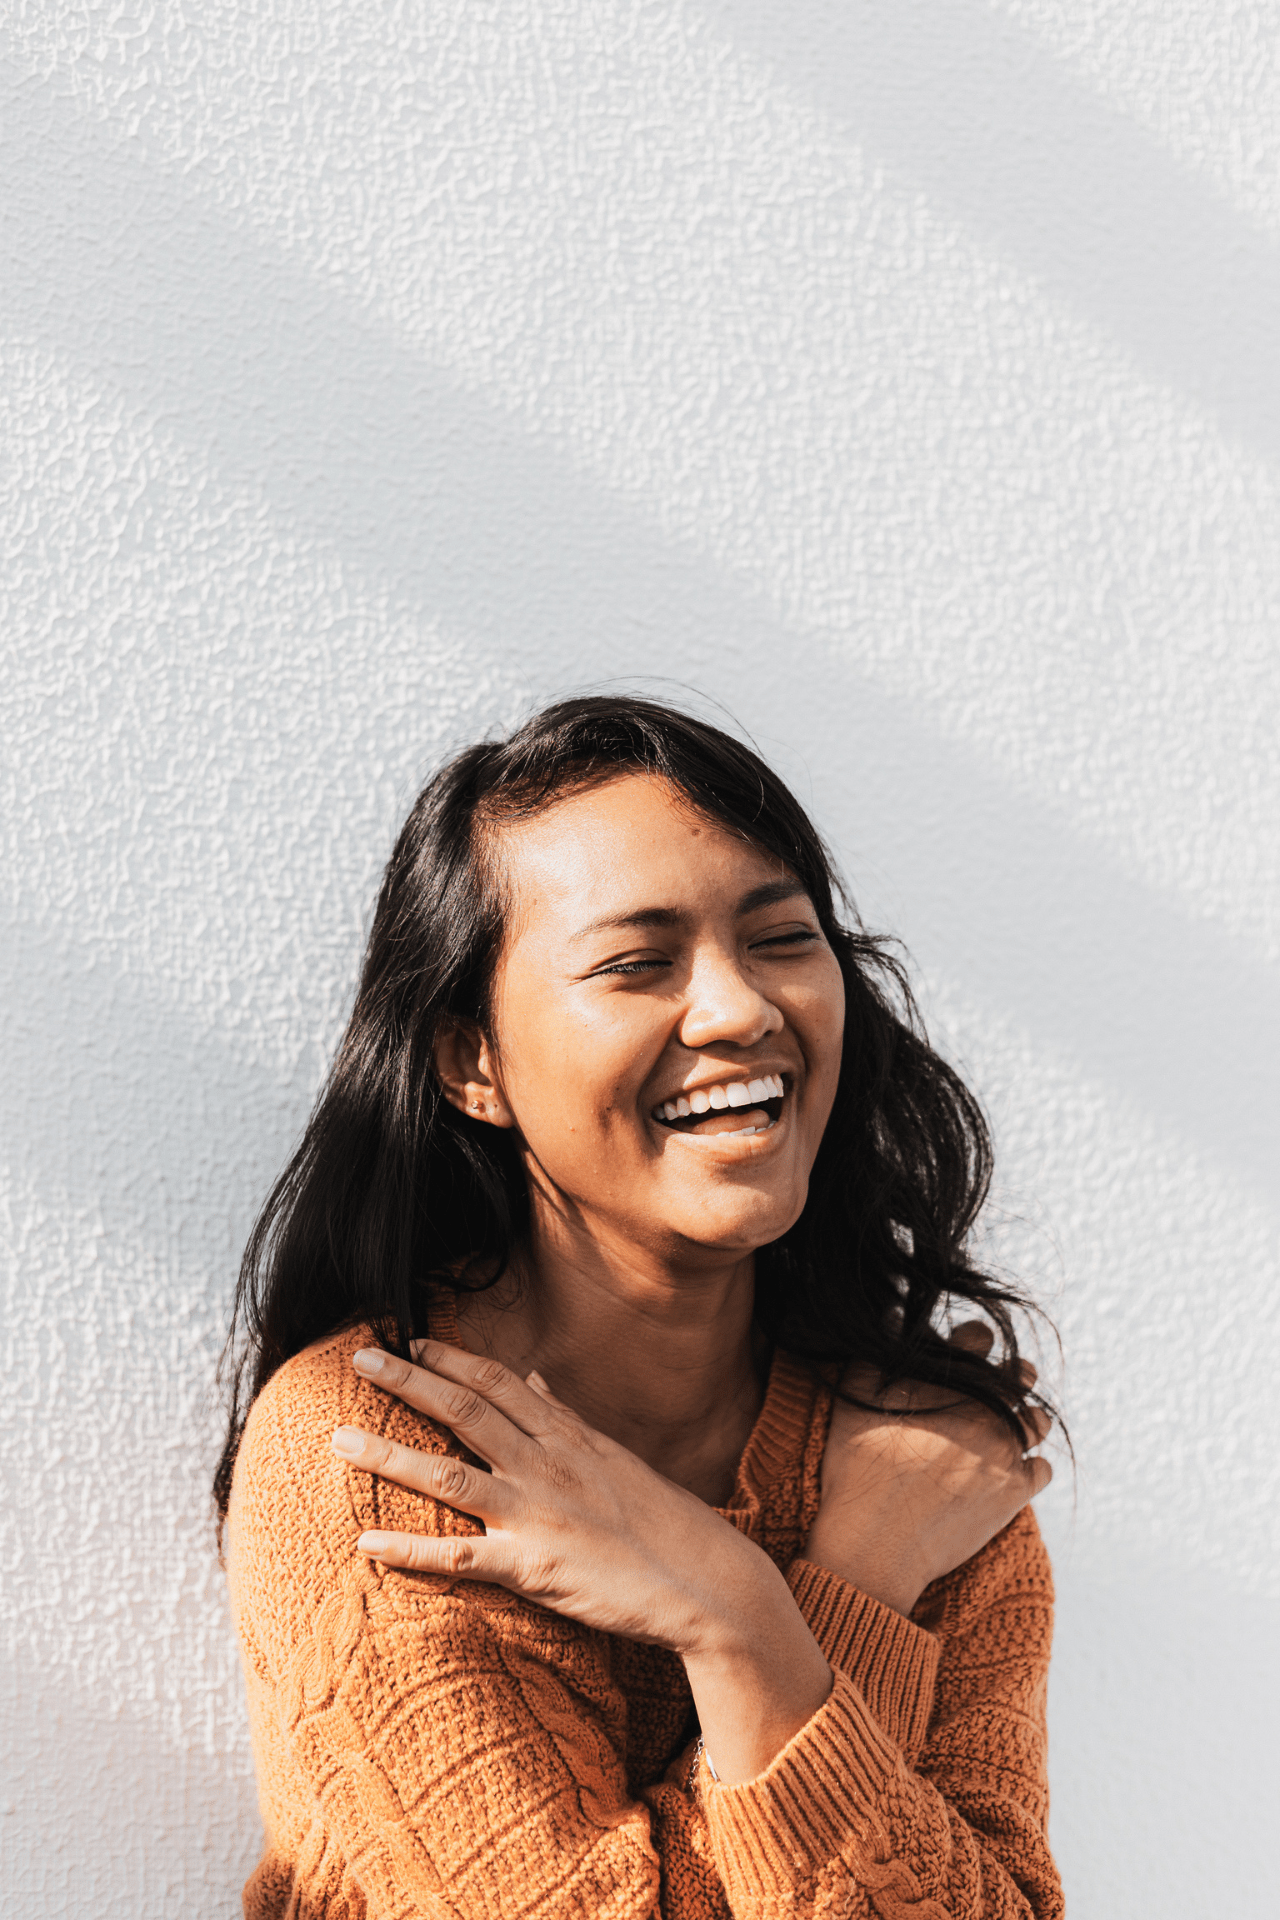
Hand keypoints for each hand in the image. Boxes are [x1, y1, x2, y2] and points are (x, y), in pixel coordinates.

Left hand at [332, 1340, 832, 1782]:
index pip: (499, 1383)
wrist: (707, 1581)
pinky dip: (409, 1551)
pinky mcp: (534, 1569)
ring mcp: (538, 1515)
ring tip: (337, 1436)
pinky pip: (459, 1558)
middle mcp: (547, 1465)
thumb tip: (538, 1378)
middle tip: (361, 1358)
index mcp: (568, 1436)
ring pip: (448, 1476)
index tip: (410, 1340)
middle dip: (408, 1382)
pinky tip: (364, 1543)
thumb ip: (568, 1418)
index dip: (450, 1359)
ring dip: (388, 1454)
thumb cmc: (662, 1519)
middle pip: (465, 1411)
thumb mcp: (615, 1456)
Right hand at [803, 1322, 1052, 1617]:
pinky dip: (1027, 1467)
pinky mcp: (1015, 1492)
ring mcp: (1005, 1451)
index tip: (966, 1349)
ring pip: (1037, 1421)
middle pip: (1023, 1375)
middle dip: (1012, 1376)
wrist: (875, 1542)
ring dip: (1025, 1420)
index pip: (980, 1336)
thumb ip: (878, 1349)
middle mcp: (986, 1409)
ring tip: (1002, 1430)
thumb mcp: (855, 1396)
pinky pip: (1041, 1468)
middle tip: (993, 1388)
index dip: (973, 1340)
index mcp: (952, 1379)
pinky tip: (1005, 1470)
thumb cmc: (857, 1467)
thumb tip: (896, 1314)